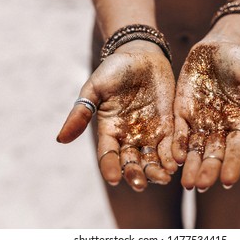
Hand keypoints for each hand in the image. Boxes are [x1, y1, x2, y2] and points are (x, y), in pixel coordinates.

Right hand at [57, 41, 177, 191]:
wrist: (141, 56)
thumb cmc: (114, 70)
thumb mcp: (95, 89)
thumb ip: (81, 113)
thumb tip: (60, 140)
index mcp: (110, 131)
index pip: (109, 155)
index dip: (110, 167)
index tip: (114, 179)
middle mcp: (130, 137)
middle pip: (133, 163)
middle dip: (136, 175)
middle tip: (140, 184)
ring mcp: (150, 132)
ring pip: (154, 159)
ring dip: (158, 170)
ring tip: (164, 177)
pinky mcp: (169, 125)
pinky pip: (172, 144)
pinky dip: (174, 154)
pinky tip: (178, 161)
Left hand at [172, 42, 239, 190]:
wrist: (217, 46)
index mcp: (239, 121)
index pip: (236, 148)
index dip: (233, 164)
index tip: (228, 182)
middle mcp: (218, 126)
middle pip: (213, 153)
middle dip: (207, 169)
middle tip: (201, 186)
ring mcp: (199, 120)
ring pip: (194, 147)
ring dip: (189, 165)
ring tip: (185, 183)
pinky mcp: (181, 111)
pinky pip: (178, 131)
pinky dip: (176, 144)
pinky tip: (174, 157)